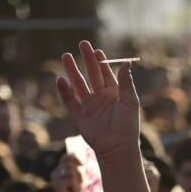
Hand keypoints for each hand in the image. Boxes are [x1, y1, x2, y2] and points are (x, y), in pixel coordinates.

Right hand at [50, 152, 83, 191]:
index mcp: (60, 170)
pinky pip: (71, 180)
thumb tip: (82, 161)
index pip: (65, 157)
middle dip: (78, 173)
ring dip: (77, 180)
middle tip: (80, 183)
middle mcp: (55, 172)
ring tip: (76, 189)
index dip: (74, 158)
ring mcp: (54, 178)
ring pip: (71, 171)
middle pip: (69, 164)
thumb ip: (77, 169)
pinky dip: (75, 186)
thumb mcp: (78, 179)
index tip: (82, 165)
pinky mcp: (56, 184)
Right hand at [56, 41, 140, 161]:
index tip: (96, 50)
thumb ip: (126, 82)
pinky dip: (64, 91)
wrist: (117, 147)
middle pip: (92, 74)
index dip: (101, 61)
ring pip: (79, 84)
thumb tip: (127, 62)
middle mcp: (101, 97)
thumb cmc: (128, 125)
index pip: (106, 73)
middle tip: (82, 44)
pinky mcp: (80, 116)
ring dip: (72, 71)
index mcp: (114, 93)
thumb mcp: (130, 102)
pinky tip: (60, 79)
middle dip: (86, 59)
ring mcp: (89, 106)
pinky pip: (70, 101)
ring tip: (66, 56)